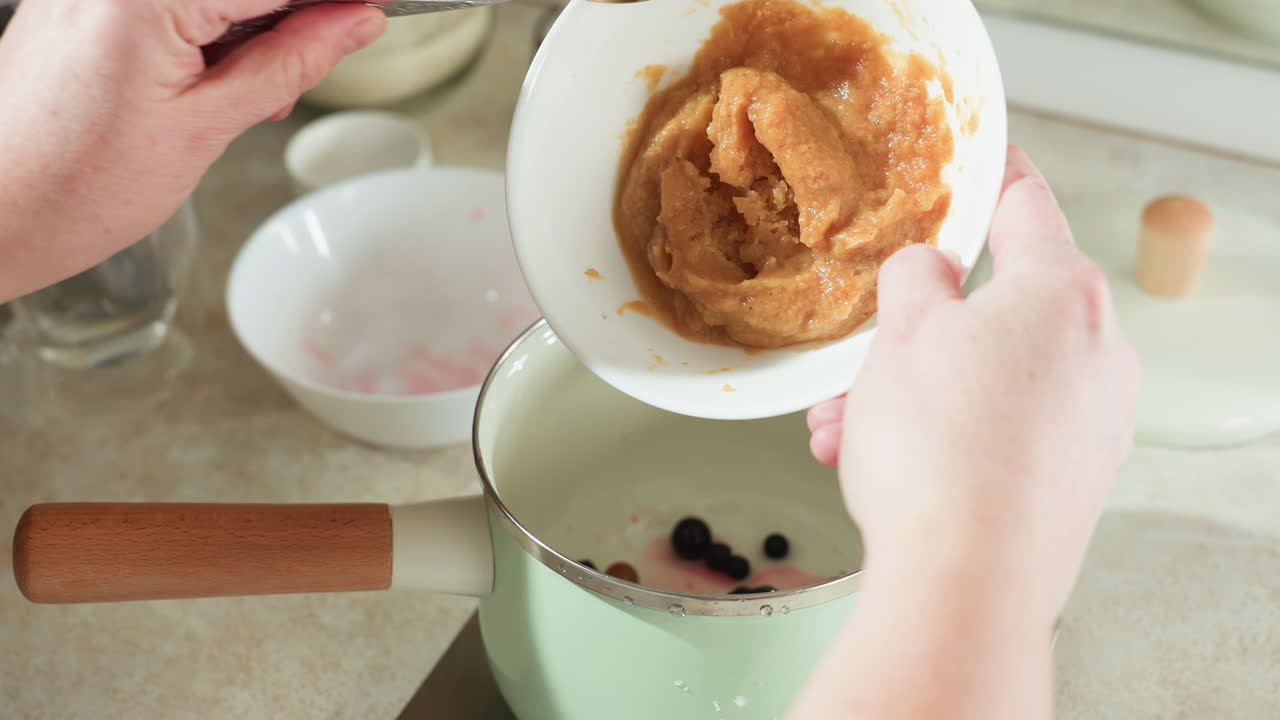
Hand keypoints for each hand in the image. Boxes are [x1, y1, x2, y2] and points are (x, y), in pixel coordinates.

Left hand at [0, 0, 385, 301]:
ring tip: (256, 95)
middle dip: (293, 16)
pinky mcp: (84, 1)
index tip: (374, 11)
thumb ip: (289, 64)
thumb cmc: (75, 185)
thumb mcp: (207, 126)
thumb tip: (353, 21)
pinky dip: (211, 30)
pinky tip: (215, 82)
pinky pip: (173, 1)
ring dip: (254, 27)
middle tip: (320, 58)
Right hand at [808, 146, 1138, 624]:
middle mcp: (1096, 350)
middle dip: (913, 327)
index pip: (1024, 200)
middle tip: (860, 347)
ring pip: (987, 374)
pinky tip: (877, 461)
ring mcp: (1093, 419)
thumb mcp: (900, 334)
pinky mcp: (1075, 476)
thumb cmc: (935, 451)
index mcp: (1061, 292)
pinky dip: (943, 431)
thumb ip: (915, 278)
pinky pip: (1000, 426)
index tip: (967, 161)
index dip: (985, 173)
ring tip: (845, 425)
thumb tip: (930, 274)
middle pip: (995, 305)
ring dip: (910, 389)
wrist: (966, 584)